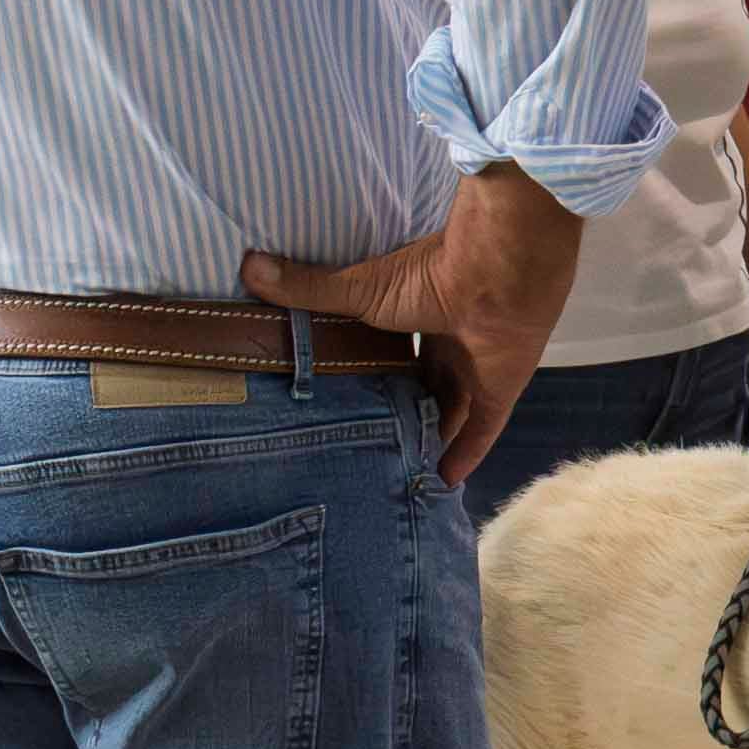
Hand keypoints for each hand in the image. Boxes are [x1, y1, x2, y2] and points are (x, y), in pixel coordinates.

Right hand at [244, 164, 581, 482]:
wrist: (496, 272)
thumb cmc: (428, 275)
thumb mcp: (359, 289)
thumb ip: (308, 288)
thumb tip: (247, 266)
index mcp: (418, 312)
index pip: (395, 352)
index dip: (375, 376)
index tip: (347, 402)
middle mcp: (450, 341)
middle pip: (424, 385)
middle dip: (402, 411)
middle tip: (368, 444)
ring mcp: (478, 366)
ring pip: (451, 410)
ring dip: (430, 436)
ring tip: (397, 470)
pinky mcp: (500, 390)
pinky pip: (482, 431)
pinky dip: (465, 455)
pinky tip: (442, 482)